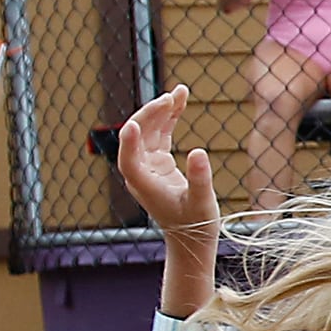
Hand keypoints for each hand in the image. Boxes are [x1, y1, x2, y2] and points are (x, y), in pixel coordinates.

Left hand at [116, 85, 221, 244]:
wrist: (191, 237)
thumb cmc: (195, 224)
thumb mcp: (202, 203)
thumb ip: (199, 179)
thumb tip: (199, 151)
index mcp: (143, 184)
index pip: (128, 159)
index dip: (129, 141)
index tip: (134, 124)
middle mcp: (140, 171)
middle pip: (138, 136)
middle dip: (152, 114)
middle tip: (171, 98)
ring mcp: (148, 164)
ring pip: (150, 131)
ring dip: (163, 111)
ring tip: (180, 92)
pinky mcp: (158, 161)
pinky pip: (161, 134)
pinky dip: (169, 119)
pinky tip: (179, 103)